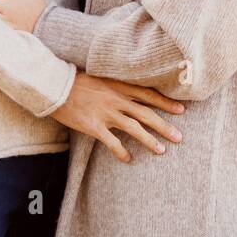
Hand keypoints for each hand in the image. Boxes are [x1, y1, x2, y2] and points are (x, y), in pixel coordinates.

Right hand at [51, 72, 184, 162]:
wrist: (55, 85)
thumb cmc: (77, 80)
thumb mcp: (101, 76)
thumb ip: (117, 84)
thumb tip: (131, 91)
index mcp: (119, 85)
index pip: (148, 94)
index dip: (166, 103)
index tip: (181, 110)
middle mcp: (116, 99)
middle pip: (146, 113)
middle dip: (164, 126)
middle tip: (179, 137)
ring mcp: (106, 113)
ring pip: (134, 128)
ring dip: (149, 140)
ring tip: (161, 151)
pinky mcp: (94, 125)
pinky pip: (112, 142)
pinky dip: (121, 151)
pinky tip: (128, 159)